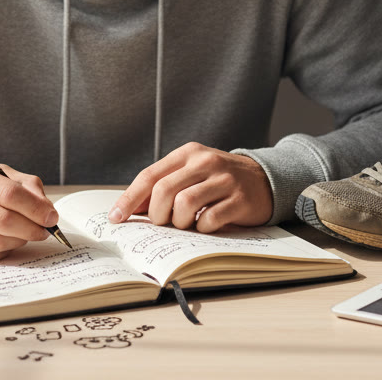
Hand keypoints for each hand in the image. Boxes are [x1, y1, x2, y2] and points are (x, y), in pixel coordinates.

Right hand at [0, 159, 58, 261]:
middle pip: (4, 220)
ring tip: (27, 234)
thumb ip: (20, 183)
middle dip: (33, 228)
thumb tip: (45, 207)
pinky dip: (4, 250)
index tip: (51, 216)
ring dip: (20, 240)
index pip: (9, 193)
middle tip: (45, 230)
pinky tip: (8, 241)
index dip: (36, 208)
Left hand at [108, 143, 272, 231]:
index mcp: (188, 153)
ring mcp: (224, 180)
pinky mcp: (240, 200)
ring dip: (179, 222)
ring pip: (184, 204)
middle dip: (156, 214)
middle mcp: (205, 162)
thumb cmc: (219, 180)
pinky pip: (209, 219)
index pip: (150, 175)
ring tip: (186, 223)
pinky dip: (202, 228)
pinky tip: (206, 224)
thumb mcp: (191, 173)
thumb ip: (164, 185)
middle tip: (162, 223)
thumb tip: (131, 208)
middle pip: (163, 191)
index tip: (116, 217)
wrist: (265, 179)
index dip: (129, 199)